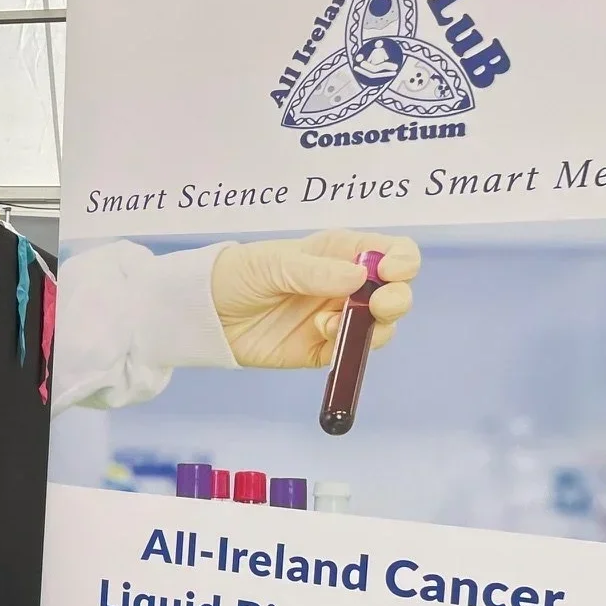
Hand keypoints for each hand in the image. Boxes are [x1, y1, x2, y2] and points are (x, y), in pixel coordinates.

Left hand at [209, 231, 418, 368]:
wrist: (203, 315)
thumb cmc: (237, 275)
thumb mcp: (274, 264)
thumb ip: (316, 271)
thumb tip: (361, 276)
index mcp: (341, 253)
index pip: (393, 252)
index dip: (402, 261)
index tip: (391, 272)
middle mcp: (347, 285)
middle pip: (396, 293)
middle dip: (397, 299)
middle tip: (379, 306)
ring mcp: (337, 318)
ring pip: (381, 326)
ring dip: (372, 327)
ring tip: (329, 324)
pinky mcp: (321, 349)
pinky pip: (350, 352)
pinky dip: (346, 348)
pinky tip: (320, 336)